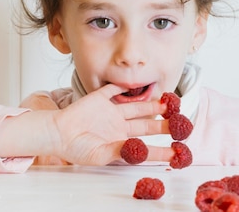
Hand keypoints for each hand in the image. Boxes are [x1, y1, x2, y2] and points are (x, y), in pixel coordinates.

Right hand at [50, 84, 171, 165]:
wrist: (57, 133)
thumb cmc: (76, 148)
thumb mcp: (100, 155)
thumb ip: (121, 151)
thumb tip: (141, 149)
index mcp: (119, 143)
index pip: (145, 146)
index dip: (161, 150)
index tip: (178, 152)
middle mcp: (118, 127)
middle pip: (145, 124)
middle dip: (163, 124)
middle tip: (181, 123)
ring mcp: (110, 112)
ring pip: (135, 107)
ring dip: (151, 104)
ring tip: (168, 103)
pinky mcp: (100, 99)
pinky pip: (114, 90)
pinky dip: (124, 86)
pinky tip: (136, 83)